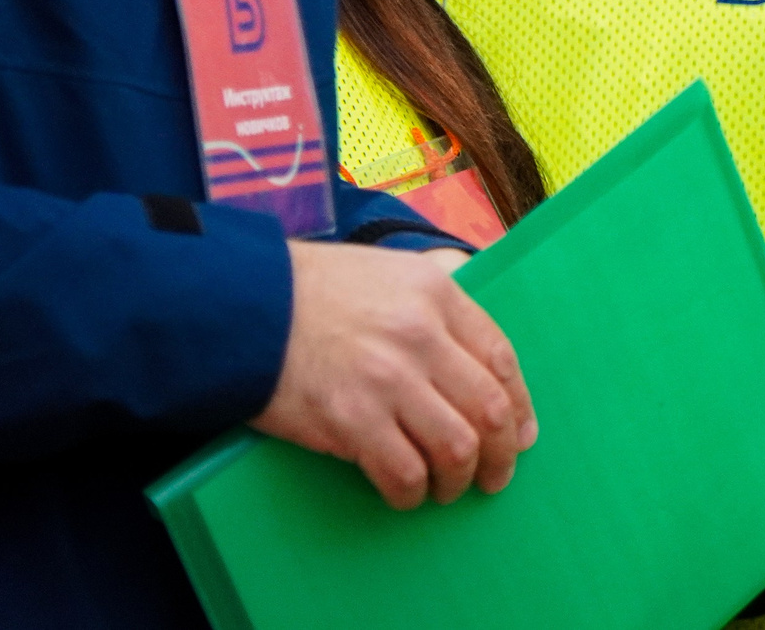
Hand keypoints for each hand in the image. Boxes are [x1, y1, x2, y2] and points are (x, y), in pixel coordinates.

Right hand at [253, 240, 537, 510]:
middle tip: (495, 475)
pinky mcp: (350, 419)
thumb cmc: (314, 290)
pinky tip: (406, 493)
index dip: (519, 404)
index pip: (501, 358)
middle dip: (502, 453)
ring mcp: (388, 379)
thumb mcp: (392, 272)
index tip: (521, 433)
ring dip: (460, 479)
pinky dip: (412, 492)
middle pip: (490, 408)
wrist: (244, 305)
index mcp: (438, 295)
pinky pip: (404, 472)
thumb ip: (438, 300)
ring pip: (457, 446)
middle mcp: (422, 335)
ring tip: (448, 489)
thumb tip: (479, 343)